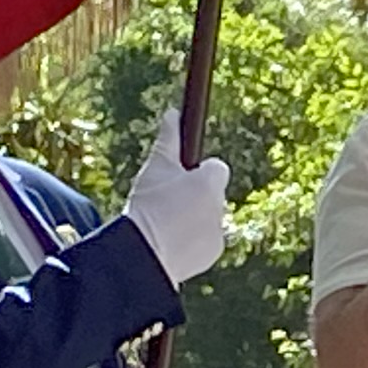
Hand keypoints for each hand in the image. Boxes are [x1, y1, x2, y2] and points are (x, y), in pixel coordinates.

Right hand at [121, 105, 233, 284]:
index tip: (180, 179)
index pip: (216, 168)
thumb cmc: (149, 206)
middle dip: (194, 196)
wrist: (145, 253)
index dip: (197, 173)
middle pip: (211, 194)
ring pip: (208, 218)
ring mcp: (220, 230)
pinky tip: (172, 242)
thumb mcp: (155, 168)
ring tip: (166, 224)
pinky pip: (206, 241)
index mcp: (211, 181)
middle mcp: (221, 205)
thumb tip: (172, 114)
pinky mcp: (214, 251)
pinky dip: (193, 241)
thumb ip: (168, 140)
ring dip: (193, 219)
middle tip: (167, 204)